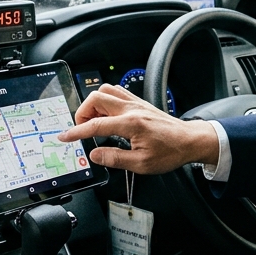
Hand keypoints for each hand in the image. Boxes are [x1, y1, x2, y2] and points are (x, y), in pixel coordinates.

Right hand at [57, 84, 217, 173]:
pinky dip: (106, 100)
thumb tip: (95, 155)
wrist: (190, 141)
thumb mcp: (141, 164)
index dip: (76, 131)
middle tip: (82, 129)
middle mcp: (132, 109)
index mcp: (131, 124)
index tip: (65, 136)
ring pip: (106, 90)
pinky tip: (107, 115)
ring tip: (94, 122)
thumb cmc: (170, 152)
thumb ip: (115, 158)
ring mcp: (136, 103)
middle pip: (96, 98)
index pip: (95, 125)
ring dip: (94, 104)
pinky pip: (117, 92)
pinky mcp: (140, 102)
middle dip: (82, 113)